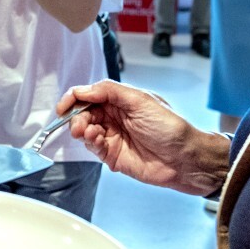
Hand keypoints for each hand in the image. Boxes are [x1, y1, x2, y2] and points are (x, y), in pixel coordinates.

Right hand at [59, 80, 226, 193]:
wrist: (185, 159)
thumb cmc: (171, 128)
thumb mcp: (141, 100)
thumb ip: (109, 91)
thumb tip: (83, 89)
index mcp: (122, 100)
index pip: (90, 94)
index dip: (75, 98)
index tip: (64, 106)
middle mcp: (115, 117)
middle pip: (83, 112)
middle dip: (76, 116)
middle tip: (79, 123)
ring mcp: (113, 136)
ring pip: (84, 130)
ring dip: (82, 130)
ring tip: (90, 132)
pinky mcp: (112, 155)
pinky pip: (92, 148)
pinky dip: (90, 143)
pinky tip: (98, 141)